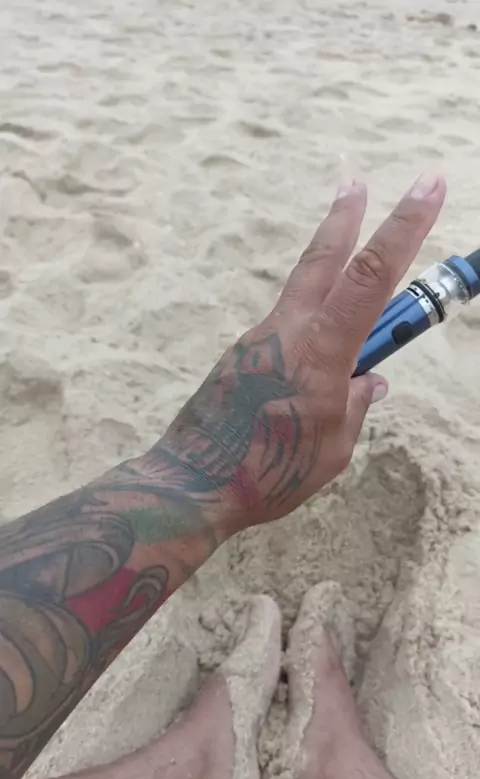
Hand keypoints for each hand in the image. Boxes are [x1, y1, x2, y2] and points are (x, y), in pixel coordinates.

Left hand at [152, 174, 445, 533]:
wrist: (192, 483)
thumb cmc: (269, 474)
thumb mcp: (334, 450)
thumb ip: (355, 407)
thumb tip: (368, 381)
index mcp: (321, 355)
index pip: (370, 278)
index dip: (404, 229)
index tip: (428, 187)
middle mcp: (286, 334)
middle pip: (322, 261)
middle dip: (346, 218)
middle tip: (356, 183)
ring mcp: (257, 340)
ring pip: (301, 292)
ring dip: (326, 272)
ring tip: (340, 292)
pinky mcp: (239, 355)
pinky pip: (284, 330)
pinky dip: (307, 330)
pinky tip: (306, 367)